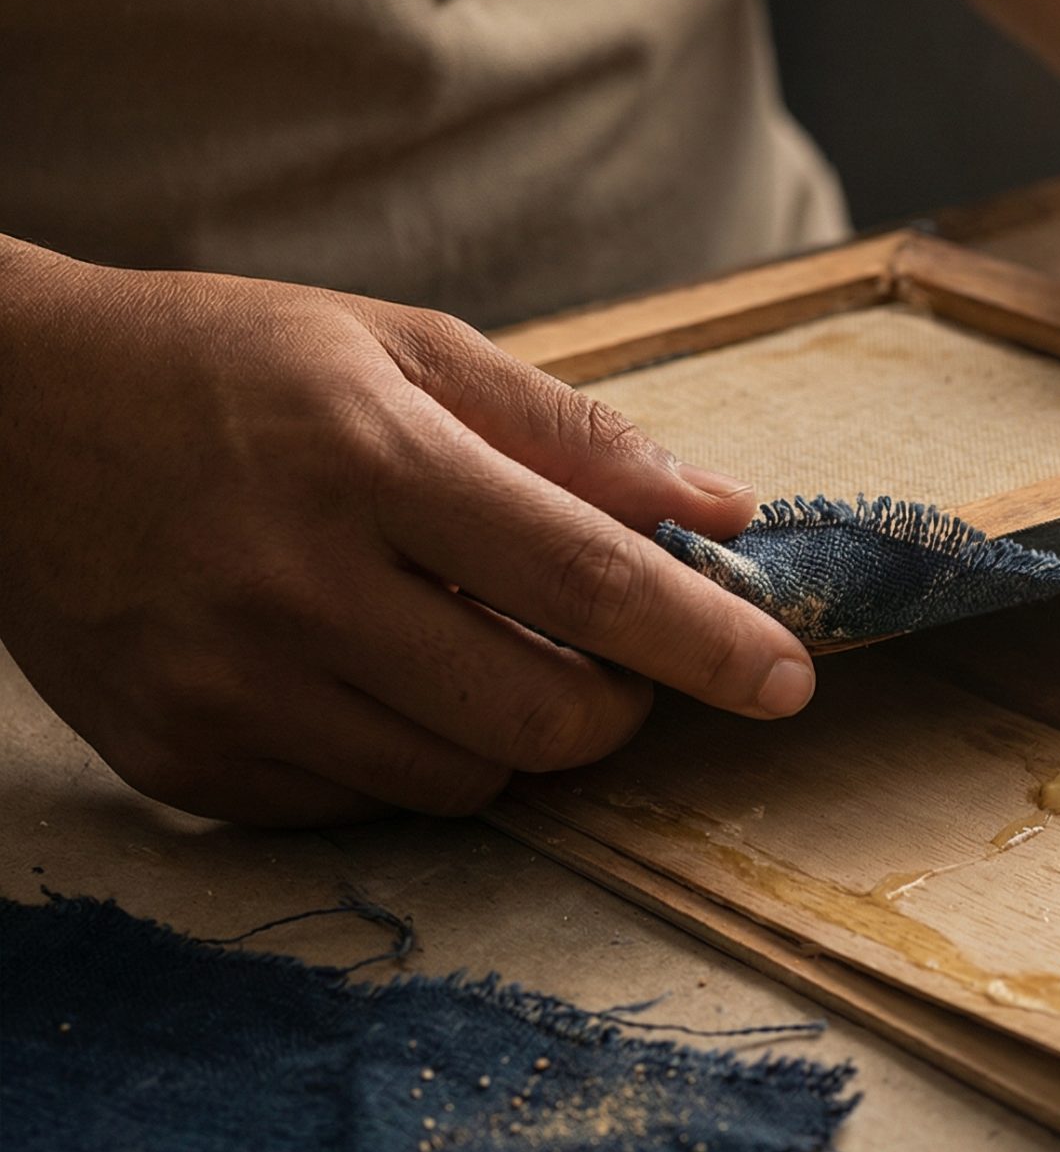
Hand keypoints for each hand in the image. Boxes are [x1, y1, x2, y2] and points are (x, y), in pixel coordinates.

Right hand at [0, 247, 814, 825]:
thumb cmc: (222, 366)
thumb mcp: (399, 346)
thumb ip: (570, 432)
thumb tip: (719, 512)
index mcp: (364, 456)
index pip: (582, 576)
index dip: (704, 640)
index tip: (787, 679)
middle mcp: (290, 582)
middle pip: (539, 715)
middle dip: (619, 704)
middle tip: (612, 654)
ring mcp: (225, 686)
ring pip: (464, 780)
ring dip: (516, 730)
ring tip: (474, 643)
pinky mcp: (179, 761)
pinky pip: (364, 805)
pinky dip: (411, 754)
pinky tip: (375, 675)